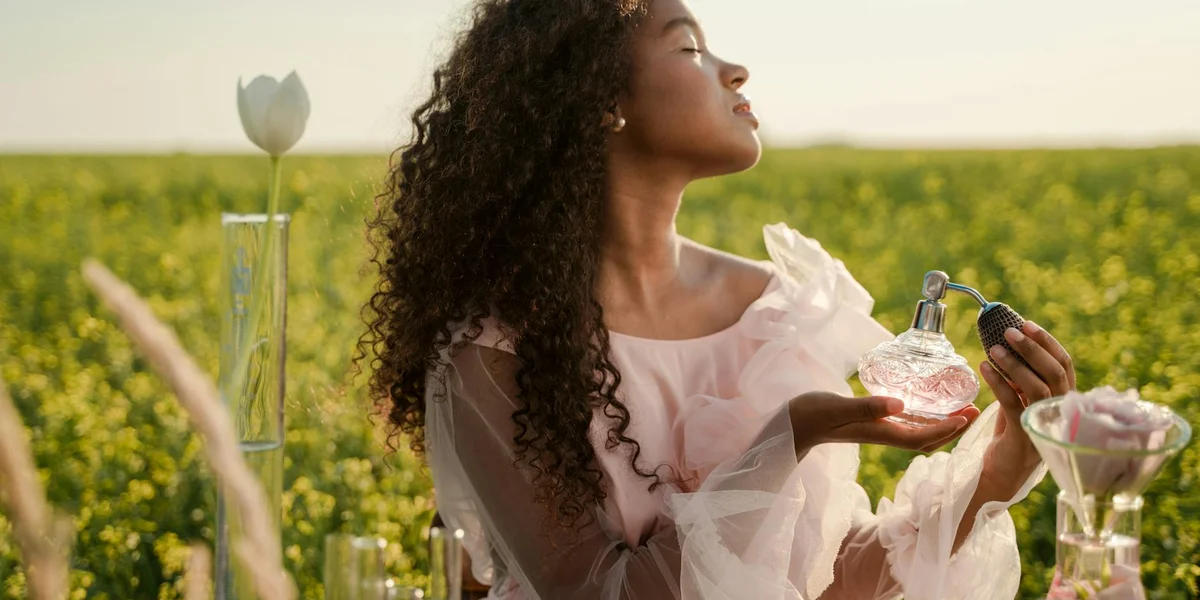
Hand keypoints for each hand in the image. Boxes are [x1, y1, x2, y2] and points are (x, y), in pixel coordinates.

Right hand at [788, 391, 979, 456]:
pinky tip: (926, 404)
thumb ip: (866, 407)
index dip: (947, 430)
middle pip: (926, 438)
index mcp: (879, 433)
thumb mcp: (837, 407)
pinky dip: (922, 417)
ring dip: (941, 423)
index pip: (921, 437)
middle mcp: (882, 434)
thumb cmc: (810, 415)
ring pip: (917, 432)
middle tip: (974, 410)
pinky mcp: (869, 422)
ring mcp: (876, 429)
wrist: (790, 425)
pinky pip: (904, 423)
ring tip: (959, 407)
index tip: (969, 416)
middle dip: (953, 428)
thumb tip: (900, 405)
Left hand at [979, 320, 1074, 496]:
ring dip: (1015, 364)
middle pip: (1055, 374)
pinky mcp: (1024, 436)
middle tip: (1010, 331)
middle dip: (1033, 348)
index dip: (1048, 343)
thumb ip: (1022, 379)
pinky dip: (998, 382)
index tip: (1027, 324)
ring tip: (994, 347)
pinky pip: (1013, 404)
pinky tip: (984, 367)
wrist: (1001, 474)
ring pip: (1037, 388)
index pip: (1064, 366)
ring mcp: (1044, 425)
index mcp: (1062, 400)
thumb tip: (1009, 345)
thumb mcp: (1020, 401)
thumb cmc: (1012, 434)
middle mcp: (1059, 412)